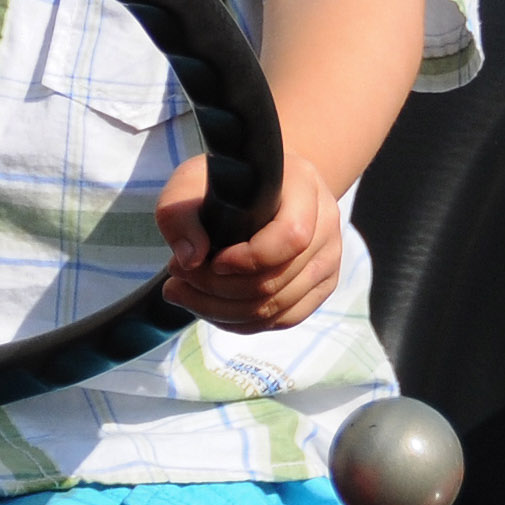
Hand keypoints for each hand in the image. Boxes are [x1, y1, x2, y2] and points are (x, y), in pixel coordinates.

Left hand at [155, 148, 341, 332]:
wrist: (261, 186)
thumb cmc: (225, 181)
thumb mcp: (191, 182)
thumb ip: (180, 215)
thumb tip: (190, 260)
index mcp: (303, 187)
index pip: (291, 236)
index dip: (250, 259)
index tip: (210, 261)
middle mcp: (326, 223)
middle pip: (278, 280)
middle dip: (219, 290)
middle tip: (175, 280)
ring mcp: (329, 258)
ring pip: (279, 307)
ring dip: (223, 311)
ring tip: (182, 294)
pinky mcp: (321, 285)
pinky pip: (285, 319)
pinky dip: (242, 323)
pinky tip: (208, 309)